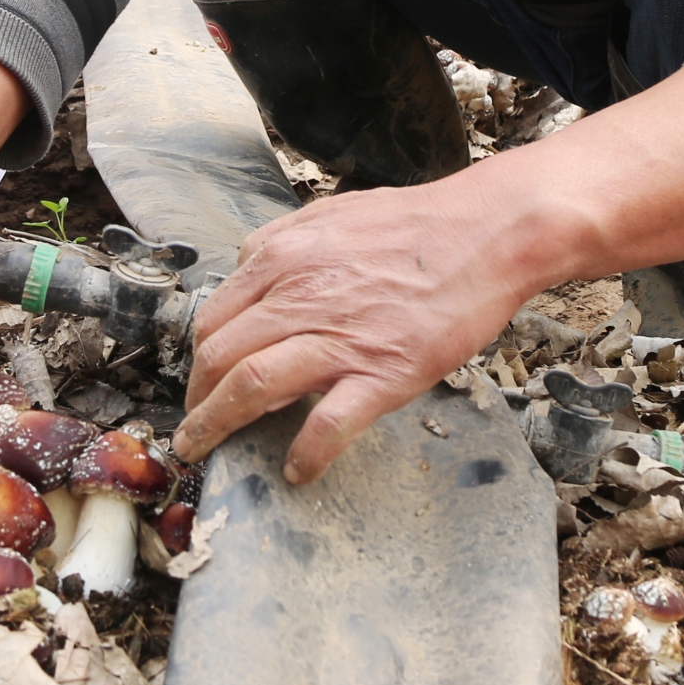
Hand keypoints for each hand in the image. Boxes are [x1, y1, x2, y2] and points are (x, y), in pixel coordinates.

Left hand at [172, 183, 531, 483]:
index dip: (198, 358)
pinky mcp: (383, 373)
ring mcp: (340, 338)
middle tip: (193, 426)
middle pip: (218, 357)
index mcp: (283, 258)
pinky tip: (297, 471)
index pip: (214, 317)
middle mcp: (300, 296)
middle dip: (195, 400)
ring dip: (217, 427)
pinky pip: (327, 425)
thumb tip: (248, 266)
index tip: (200, 381)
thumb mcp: (332, 214)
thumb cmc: (418, 223)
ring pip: (250, 389)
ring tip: (207, 451)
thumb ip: (283, 241)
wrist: (490, 232)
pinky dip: (305, 454)